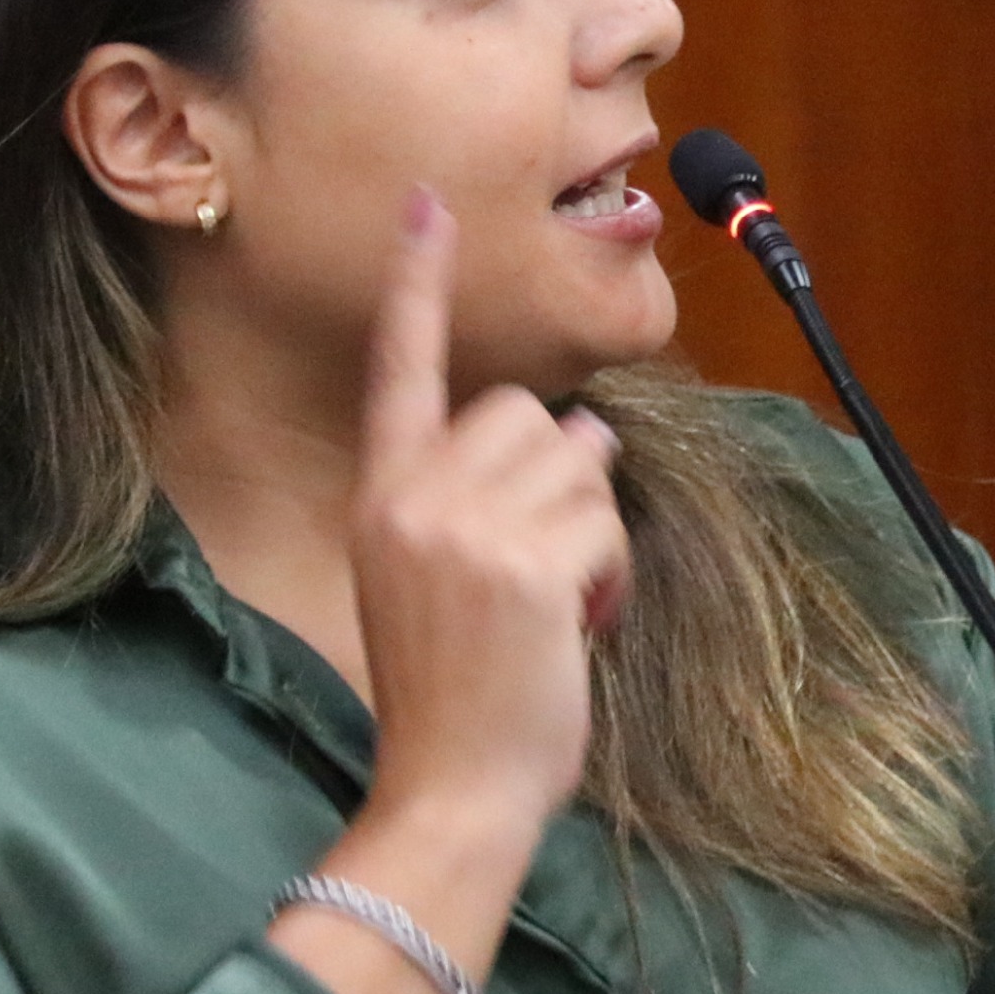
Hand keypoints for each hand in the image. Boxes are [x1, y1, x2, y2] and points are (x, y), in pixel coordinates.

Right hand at [349, 188, 633, 846]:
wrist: (450, 787)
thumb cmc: (455, 696)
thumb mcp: (430, 581)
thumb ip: (479, 500)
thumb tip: (585, 432)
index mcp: (382, 499)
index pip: (400, 370)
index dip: (418, 285)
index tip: (429, 206)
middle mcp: (415, 499)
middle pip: (528, 411)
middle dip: (563, 474)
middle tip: (551, 561)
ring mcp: (466, 531)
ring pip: (580, 458)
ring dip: (593, 522)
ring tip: (562, 597)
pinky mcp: (524, 566)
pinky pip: (606, 521)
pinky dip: (611, 573)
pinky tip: (581, 624)